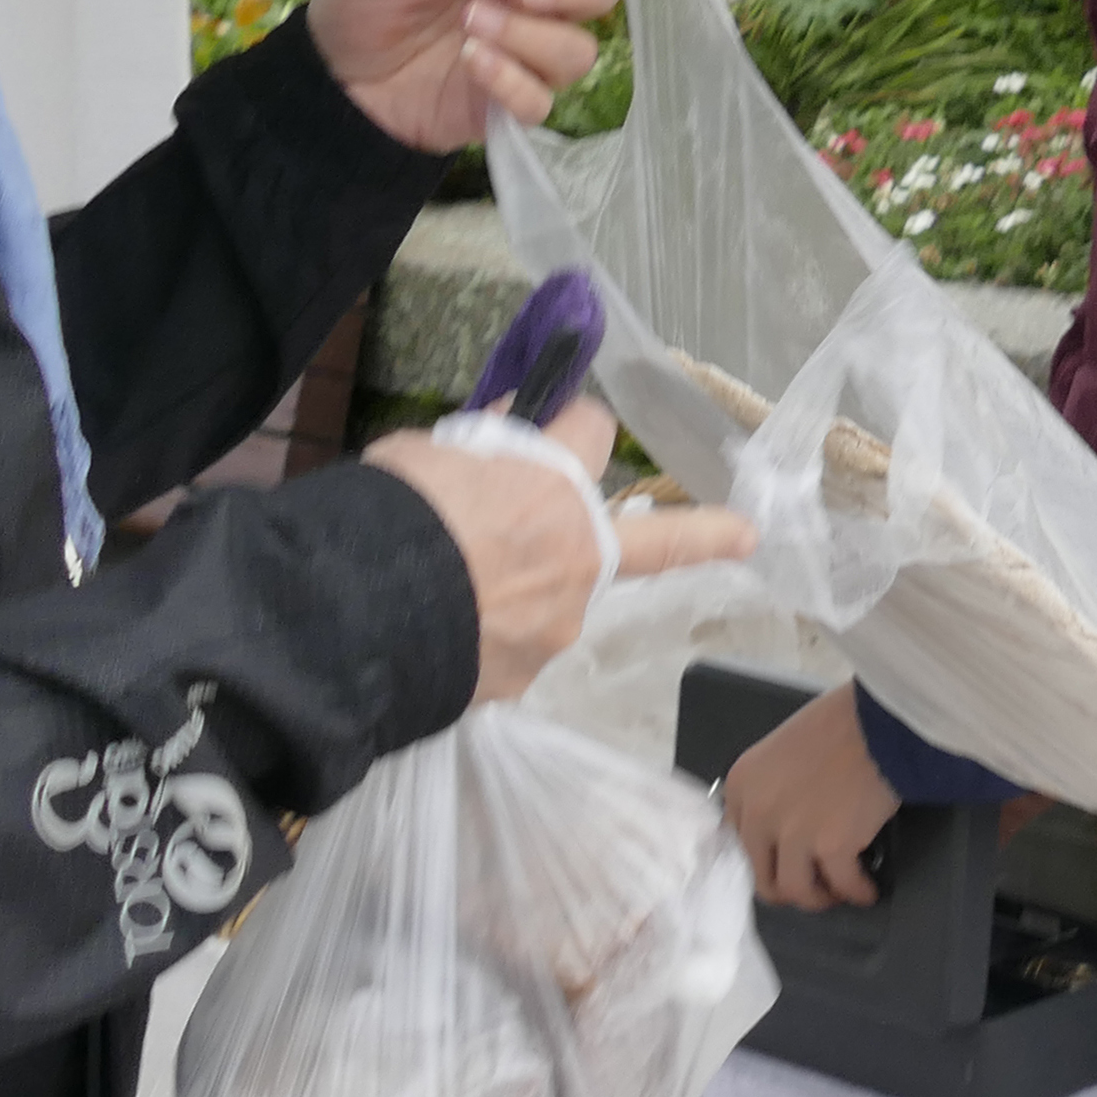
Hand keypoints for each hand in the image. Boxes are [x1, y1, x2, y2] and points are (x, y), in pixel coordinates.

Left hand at [309, 0, 685, 147]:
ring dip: (530, 38)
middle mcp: (529, 3)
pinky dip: (511, 81)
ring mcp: (523, 57)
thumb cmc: (362, 8)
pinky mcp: (507, 106)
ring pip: (578, 52)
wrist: (331, 81)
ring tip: (468, 32)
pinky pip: (541, 101)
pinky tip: (472, 66)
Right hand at [364, 395, 750, 701]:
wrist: (353, 611)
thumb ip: (476, 447)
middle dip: (707, 534)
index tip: (572, 421)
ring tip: (450, 591)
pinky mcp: (525, 676)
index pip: (592, 428)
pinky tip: (440, 631)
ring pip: (557, 595)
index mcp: (552, 485)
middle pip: (655, 537)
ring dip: (526, 589)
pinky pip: (512, 646)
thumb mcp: (424, 454)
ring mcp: (558, 623)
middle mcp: (575, 554)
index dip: (577, 420)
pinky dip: (486, 636)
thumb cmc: (385, 518)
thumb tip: (509, 427)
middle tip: (743, 535)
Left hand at [725, 683, 901, 911]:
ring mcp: (792, 834)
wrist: (879, 721)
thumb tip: (785, 818)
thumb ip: (772, 788)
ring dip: (818, 897)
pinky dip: (857, 892)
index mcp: (741, 787)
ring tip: (838, 892)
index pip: (738, 841)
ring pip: (796, 890)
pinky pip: (842, 884)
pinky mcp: (831, 847)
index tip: (784, 861)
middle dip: (788, 887)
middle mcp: (757, 814)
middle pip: (762, 875)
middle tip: (811, 885)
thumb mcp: (781, 751)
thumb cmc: (838, 723)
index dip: (765, 856)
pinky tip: (868, 891)